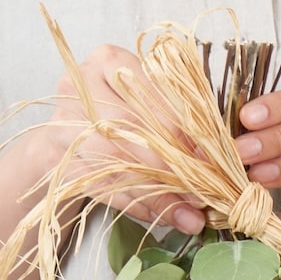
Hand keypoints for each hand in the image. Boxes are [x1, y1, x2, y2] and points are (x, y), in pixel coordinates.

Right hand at [48, 44, 206, 234]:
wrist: (61, 139)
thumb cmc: (114, 116)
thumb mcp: (144, 105)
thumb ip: (178, 121)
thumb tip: (220, 157)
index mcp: (110, 61)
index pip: (154, 95)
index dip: (187, 130)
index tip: (214, 159)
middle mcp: (81, 87)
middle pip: (136, 129)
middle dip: (175, 166)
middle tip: (205, 193)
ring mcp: (65, 125)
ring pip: (121, 163)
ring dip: (160, 194)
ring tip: (190, 216)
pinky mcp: (59, 162)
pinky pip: (106, 188)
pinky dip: (137, 206)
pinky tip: (162, 219)